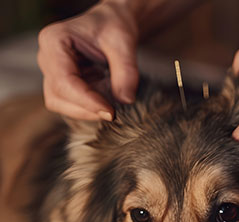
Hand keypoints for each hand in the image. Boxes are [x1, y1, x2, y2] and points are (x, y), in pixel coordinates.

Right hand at [37, 1, 138, 120]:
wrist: (111, 27)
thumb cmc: (113, 28)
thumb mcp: (123, 43)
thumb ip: (126, 71)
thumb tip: (126, 100)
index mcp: (54, 41)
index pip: (64, 81)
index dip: (87, 101)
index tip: (110, 112)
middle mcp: (47, 59)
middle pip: (57, 97)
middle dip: (86, 109)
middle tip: (113, 113)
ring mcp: (52, 74)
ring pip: (61, 105)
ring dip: (87, 112)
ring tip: (110, 103)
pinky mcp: (62, 86)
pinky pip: (71, 105)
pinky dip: (89, 109)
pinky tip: (105, 100)